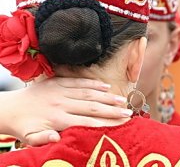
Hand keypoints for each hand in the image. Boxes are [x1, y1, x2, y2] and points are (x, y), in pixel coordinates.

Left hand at [3, 77, 130, 146]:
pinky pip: (78, 81)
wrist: (10, 107)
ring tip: (122, 100)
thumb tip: (58, 138)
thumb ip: (43, 139)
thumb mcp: (29, 137)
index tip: (120, 124)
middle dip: (111, 110)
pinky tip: (105, 86)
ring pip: (88, 93)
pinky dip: (93, 83)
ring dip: (106, 97)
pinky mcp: (58, 82)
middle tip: (128, 113)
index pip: (86, 122)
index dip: (105, 123)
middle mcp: (61, 104)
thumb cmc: (23, 126)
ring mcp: (61, 91)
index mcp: (56, 119)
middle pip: (91, 107)